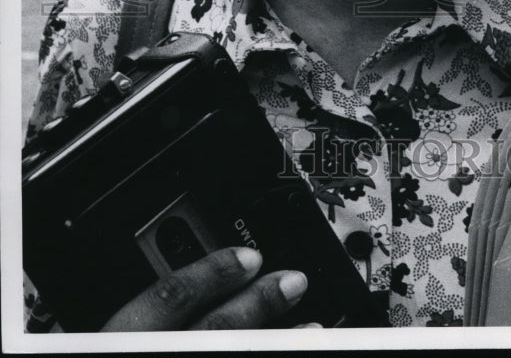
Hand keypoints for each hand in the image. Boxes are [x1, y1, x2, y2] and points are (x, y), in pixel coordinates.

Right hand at [101, 247, 315, 330]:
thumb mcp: (101, 347)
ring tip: (312, 331)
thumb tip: (197, 299)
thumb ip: (138, 329)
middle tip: (293, 282)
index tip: (249, 257)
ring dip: (278, 349)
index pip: (164, 302)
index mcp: (116, 347)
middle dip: (258, 305)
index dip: (212, 273)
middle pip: (210, 333)